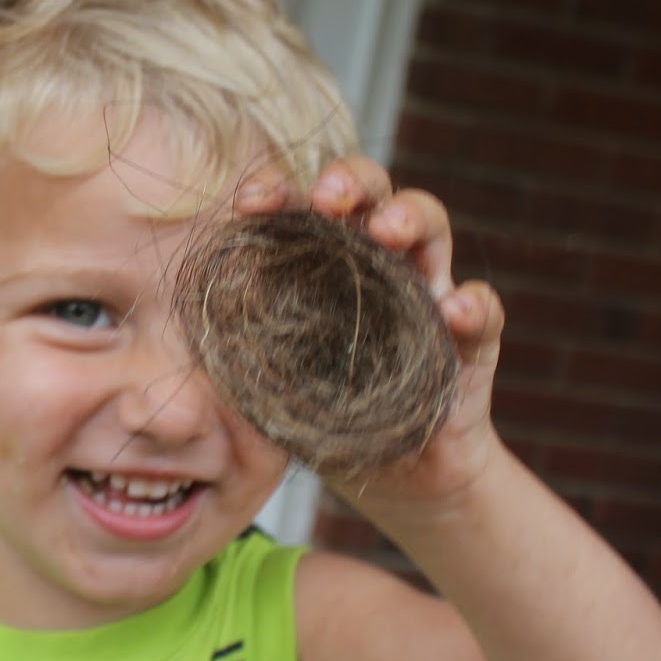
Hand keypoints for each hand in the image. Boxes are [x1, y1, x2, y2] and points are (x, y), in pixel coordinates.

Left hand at [232, 156, 504, 506]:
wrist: (394, 478)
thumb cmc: (325, 415)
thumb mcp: (273, 383)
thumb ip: (240, 351)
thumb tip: (177, 332)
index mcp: (324, 262)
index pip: (304, 209)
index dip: (280, 193)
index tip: (250, 202)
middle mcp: (379, 262)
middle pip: (373, 194)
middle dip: (352, 182)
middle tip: (327, 199)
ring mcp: (429, 294)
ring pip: (432, 227)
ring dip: (410, 218)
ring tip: (387, 233)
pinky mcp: (471, 340)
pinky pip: (483, 310)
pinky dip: (472, 304)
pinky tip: (451, 310)